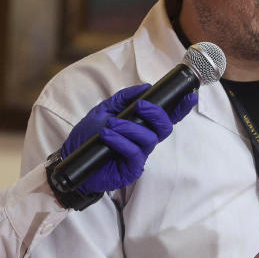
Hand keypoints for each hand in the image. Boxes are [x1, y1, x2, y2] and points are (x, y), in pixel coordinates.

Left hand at [62, 84, 197, 192]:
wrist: (70, 158)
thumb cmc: (88, 136)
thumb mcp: (104, 110)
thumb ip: (123, 98)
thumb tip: (145, 88)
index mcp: (141, 127)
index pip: (166, 118)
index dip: (179, 109)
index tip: (189, 97)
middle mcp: (144, 141)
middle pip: (164, 128)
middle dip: (156, 114)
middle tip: (140, 106)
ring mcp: (139, 156)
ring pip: (149, 139)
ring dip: (130, 128)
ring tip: (111, 125)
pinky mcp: (131, 169)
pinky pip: (134, 153)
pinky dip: (121, 141)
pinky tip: (108, 136)